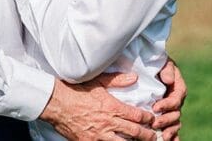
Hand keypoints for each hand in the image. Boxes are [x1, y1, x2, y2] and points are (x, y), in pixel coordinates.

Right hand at [40, 78, 156, 140]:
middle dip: (147, 135)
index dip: (148, 119)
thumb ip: (117, 80)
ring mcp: (99, 136)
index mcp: (112, 107)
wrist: (57, 104)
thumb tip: (134, 77)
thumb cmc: (77, 91)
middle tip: (154, 136)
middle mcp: (108, 123)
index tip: (152, 119)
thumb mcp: (98, 81)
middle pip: (135, 132)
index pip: (137, 115)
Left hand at [152, 58, 185, 139]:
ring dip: (170, 130)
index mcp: (178, 87)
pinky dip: (174, 136)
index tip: (155, 107)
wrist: (150, 66)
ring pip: (175, 123)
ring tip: (163, 136)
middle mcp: (176, 100)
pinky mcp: (167, 115)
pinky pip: (173, 128)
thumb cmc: (157, 64)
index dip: (167, 104)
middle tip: (154, 123)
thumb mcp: (163, 62)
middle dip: (166, 120)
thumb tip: (169, 80)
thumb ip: (167, 69)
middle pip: (176, 113)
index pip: (176, 99)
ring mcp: (172, 109)